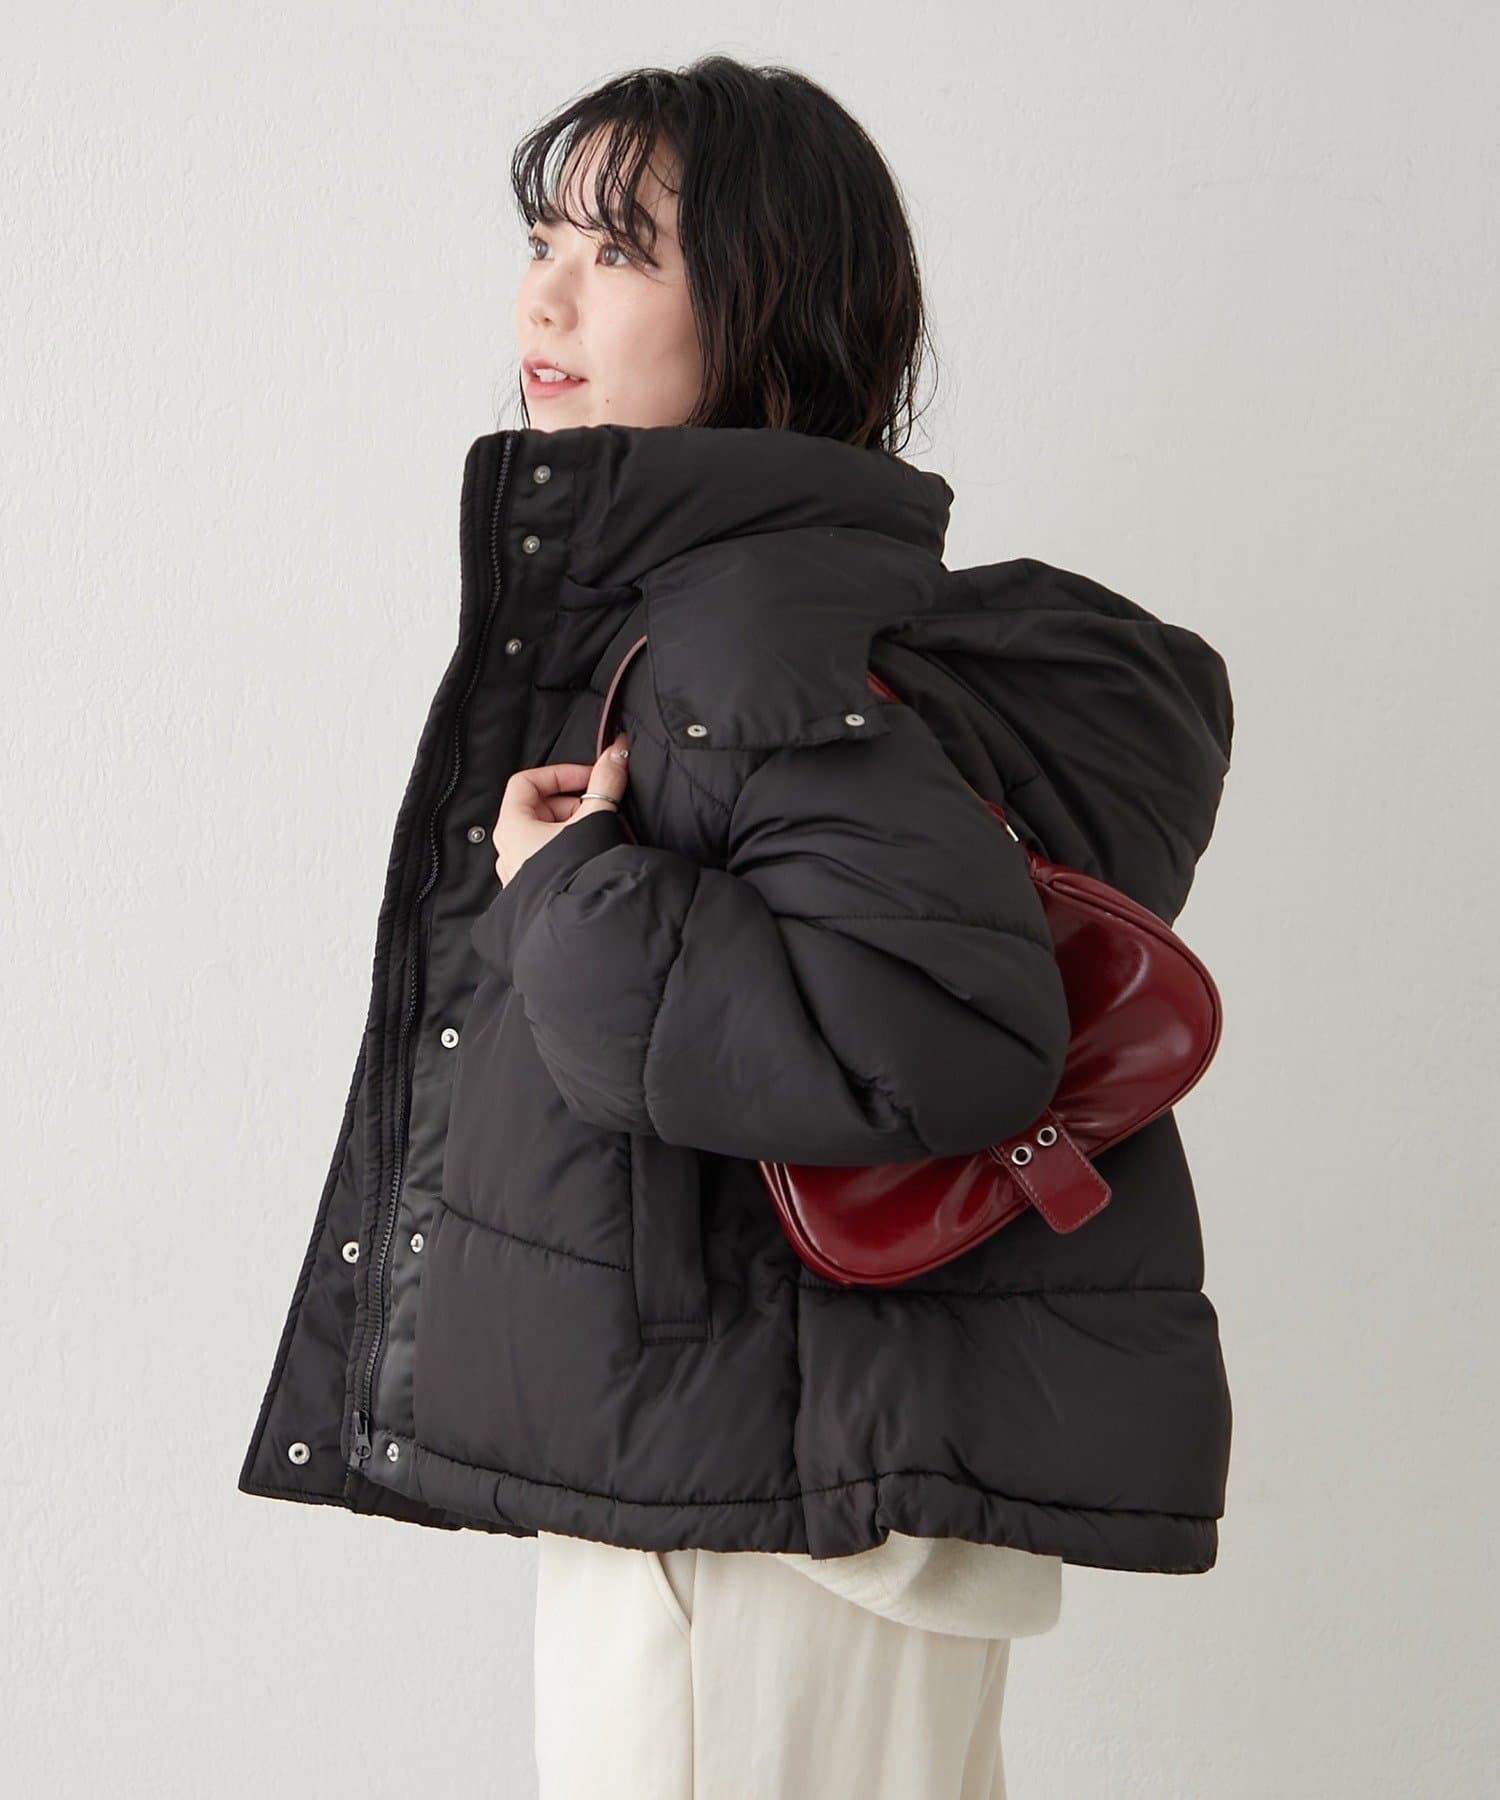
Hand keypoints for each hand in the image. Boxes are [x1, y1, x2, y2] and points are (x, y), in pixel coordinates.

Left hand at [490, 731, 629, 885]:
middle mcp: (508, 850)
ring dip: (575, 828)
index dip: (560, 774)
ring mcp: (519, 873)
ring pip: (546, 835)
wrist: (582, 929)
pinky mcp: (535, 891)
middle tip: (601, 809)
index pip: (526, 782)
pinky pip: (549, 858)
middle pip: (538, 807)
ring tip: (600, 836)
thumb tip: (617, 752)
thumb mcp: (596, 819)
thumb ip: (607, 781)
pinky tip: (592, 859)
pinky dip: (570, 850)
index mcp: (511, 828)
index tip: (589, 778)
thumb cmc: (579, 874)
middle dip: (574, 804)